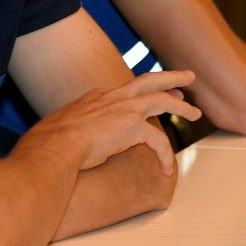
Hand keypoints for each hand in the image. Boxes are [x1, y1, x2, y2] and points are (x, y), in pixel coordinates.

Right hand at [29, 70, 200, 175]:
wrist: (55, 147)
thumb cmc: (51, 144)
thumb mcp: (59, 129)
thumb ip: (67, 130)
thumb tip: (57, 141)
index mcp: (97, 98)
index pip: (126, 90)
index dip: (142, 91)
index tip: (151, 94)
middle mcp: (113, 97)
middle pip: (149, 80)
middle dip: (170, 77)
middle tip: (188, 77)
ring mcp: (124, 109)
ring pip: (162, 100)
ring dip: (181, 106)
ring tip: (195, 113)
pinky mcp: (133, 127)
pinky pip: (159, 141)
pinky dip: (166, 155)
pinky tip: (167, 168)